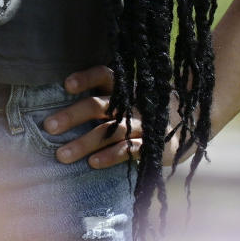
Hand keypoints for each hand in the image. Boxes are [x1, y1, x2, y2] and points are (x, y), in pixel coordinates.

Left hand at [45, 66, 186, 168]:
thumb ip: (104, 96)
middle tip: (48, 126)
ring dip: (84, 143)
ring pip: (110, 131)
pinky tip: (93, 163)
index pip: (104, 76)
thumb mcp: (129, 96)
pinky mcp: (155, 145)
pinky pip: (129, 150)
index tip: (66, 85)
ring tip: (62, 155)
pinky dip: (110, 156)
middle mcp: (133, 103)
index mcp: (126, 87)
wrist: (191, 122)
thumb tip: (62, 97)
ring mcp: (144, 124)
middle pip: (100, 105)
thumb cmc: (146, 109)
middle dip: (73, 115)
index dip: (86, 78)